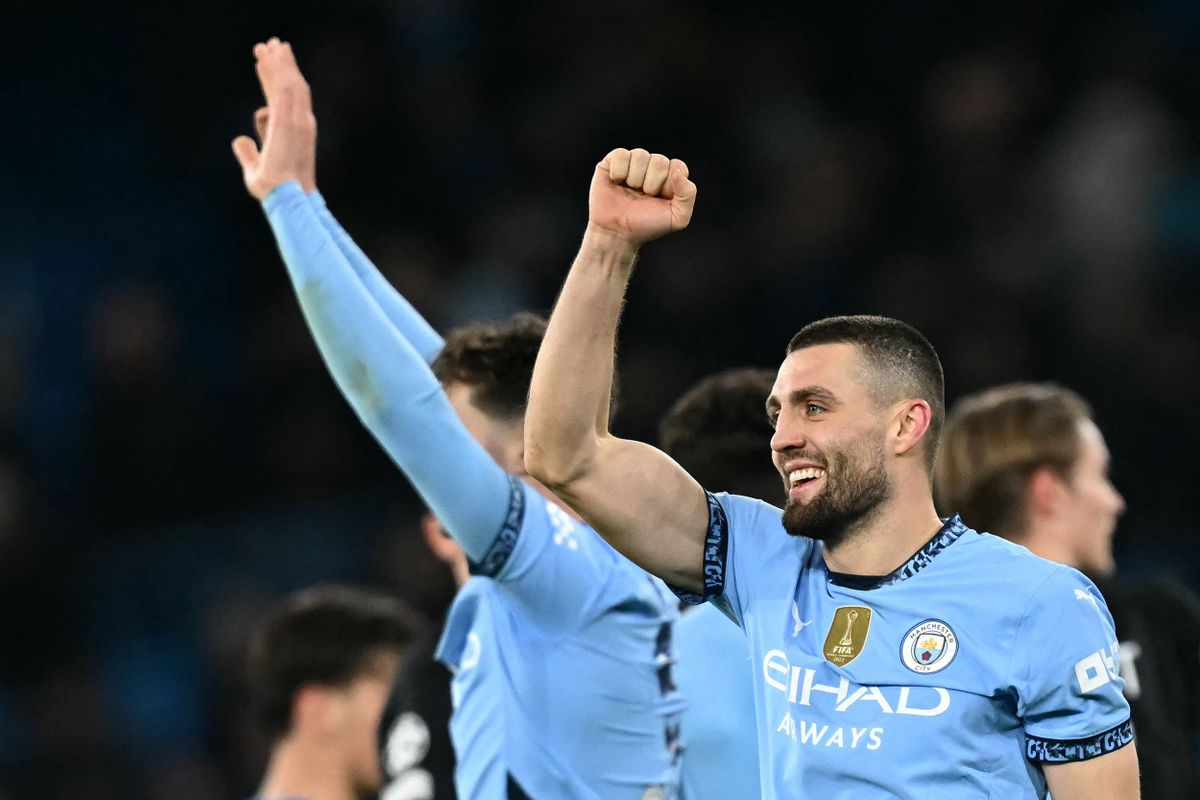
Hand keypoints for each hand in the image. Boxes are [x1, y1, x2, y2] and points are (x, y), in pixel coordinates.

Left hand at [231, 38, 316, 199]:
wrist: (286, 197)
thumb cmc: (274, 189)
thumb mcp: (254, 168)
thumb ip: (247, 153)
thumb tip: (239, 140)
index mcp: (287, 131)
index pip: (277, 98)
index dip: (269, 79)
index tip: (260, 61)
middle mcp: (295, 122)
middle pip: (285, 86)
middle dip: (277, 64)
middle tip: (268, 43)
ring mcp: (294, 120)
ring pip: (287, 83)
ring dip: (280, 62)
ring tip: (272, 43)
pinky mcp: (289, 121)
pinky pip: (284, 90)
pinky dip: (280, 73)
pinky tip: (276, 57)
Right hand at [587, 148, 696, 246]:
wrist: (616, 233)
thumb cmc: (645, 226)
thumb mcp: (677, 218)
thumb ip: (688, 194)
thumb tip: (677, 170)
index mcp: (669, 178)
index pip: (678, 166)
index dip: (669, 185)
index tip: (660, 200)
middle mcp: (651, 168)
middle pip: (659, 161)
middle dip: (651, 184)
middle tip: (643, 198)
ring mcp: (632, 164)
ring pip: (640, 155)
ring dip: (635, 179)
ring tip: (629, 192)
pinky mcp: (612, 162)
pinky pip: (621, 154)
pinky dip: (619, 171)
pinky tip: (616, 183)